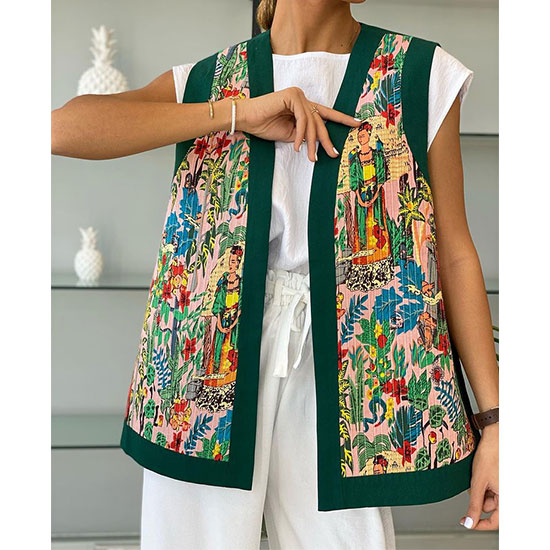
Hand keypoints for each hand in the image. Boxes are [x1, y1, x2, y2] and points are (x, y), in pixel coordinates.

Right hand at [237, 86, 360, 161]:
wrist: (246, 119)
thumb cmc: (264, 126)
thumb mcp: (289, 135)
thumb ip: (304, 135)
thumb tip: (317, 143)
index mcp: (303, 106)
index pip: (325, 113)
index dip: (342, 119)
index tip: (357, 124)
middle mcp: (303, 98)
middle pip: (321, 120)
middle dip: (326, 140)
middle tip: (333, 154)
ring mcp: (298, 94)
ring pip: (313, 122)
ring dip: (311, 142)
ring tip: (311, 158)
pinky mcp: (293, 95)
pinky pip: (303, 119)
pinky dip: (301, 134)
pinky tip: (297, 146)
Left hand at [460, 423, 498, 529]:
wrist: (494, 439)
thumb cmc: (489, 456)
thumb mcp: (478, 483)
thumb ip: (474, 505)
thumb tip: (469, 522)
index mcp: (508, 499)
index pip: (495, 522)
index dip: (479, 524)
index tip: (466, 522)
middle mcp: (509, 496)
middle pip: (489, 508)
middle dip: (478, 498)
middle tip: (476, 483)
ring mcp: (505, 489)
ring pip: (487, 498)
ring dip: (480, 490)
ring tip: (480, 475)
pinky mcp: (502, 483)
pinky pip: (490, 490)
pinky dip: (483, 485)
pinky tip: (482, 474)